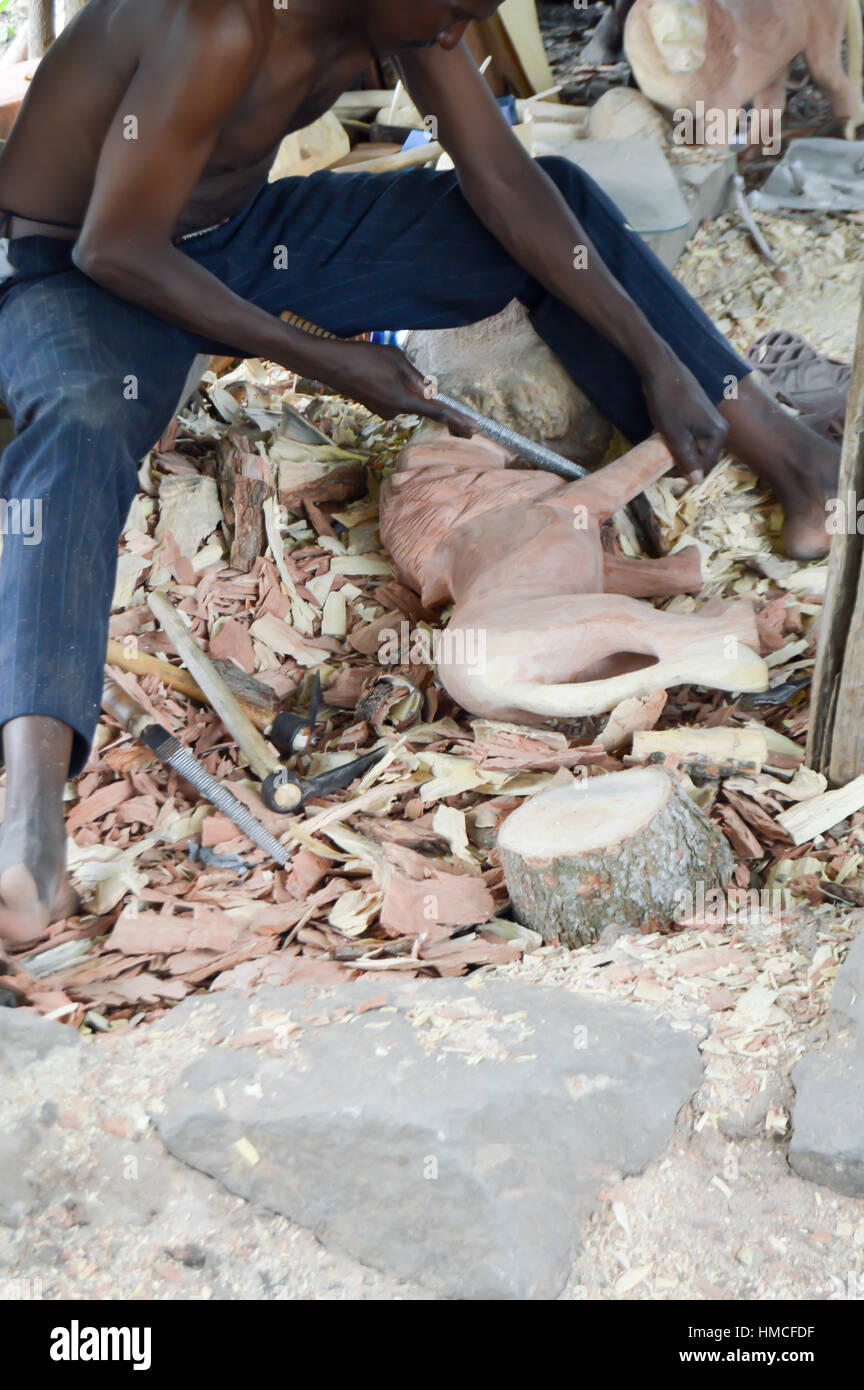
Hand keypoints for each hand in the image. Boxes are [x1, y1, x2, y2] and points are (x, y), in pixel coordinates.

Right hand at [320, 341, 475, 435]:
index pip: (437, 412)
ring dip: (400, 381)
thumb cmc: (364, 357)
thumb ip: (416, 377)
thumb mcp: (397, 360)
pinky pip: (393, 396)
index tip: (474, 429)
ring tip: (378, 365)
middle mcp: (395, 411)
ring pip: (405, 396)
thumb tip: (428, 390)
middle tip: (389, 367)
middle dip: (415, 385)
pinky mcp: (375, 407)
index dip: (457, 420)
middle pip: (419, 400)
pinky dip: (391, 384)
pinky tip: (375, 370)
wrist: (330, 365)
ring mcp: (384, 411)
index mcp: (404, 400)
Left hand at [642, 349, 727, 482]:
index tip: (661, 469)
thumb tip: (697, 481)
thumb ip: (687, 459)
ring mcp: (711, 420)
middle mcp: (720, 428)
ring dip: (676, 449)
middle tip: (659, 455)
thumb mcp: (675, 436)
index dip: (682, 473)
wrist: (662, 370)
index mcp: (718, 435)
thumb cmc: (668, 402)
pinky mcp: (701, 414)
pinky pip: (691, 435)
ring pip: (694, 446)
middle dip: (680, 460)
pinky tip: (662, 432)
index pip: (703, 467)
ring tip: (659, 442)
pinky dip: (677, 438)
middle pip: (701, 457)